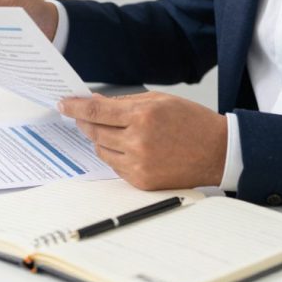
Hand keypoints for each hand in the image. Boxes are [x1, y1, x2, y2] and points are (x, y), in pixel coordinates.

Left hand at [59, 92, 227, 189]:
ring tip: (116, 131)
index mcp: (143, 116)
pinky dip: (114, 155)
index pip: (96, 112)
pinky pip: (114, 166)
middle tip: (80, 116)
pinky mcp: (142, 181)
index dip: (75, 107)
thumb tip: (94, 103)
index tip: (63, 104)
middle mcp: (138, 141)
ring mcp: (139, 164)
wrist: (217, 152)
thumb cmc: (191, 122)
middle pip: (94, 132)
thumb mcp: (159, 100)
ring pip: (101, 150)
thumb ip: (124, 102)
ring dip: (100, 139)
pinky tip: (127, 147)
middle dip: (84, 122)